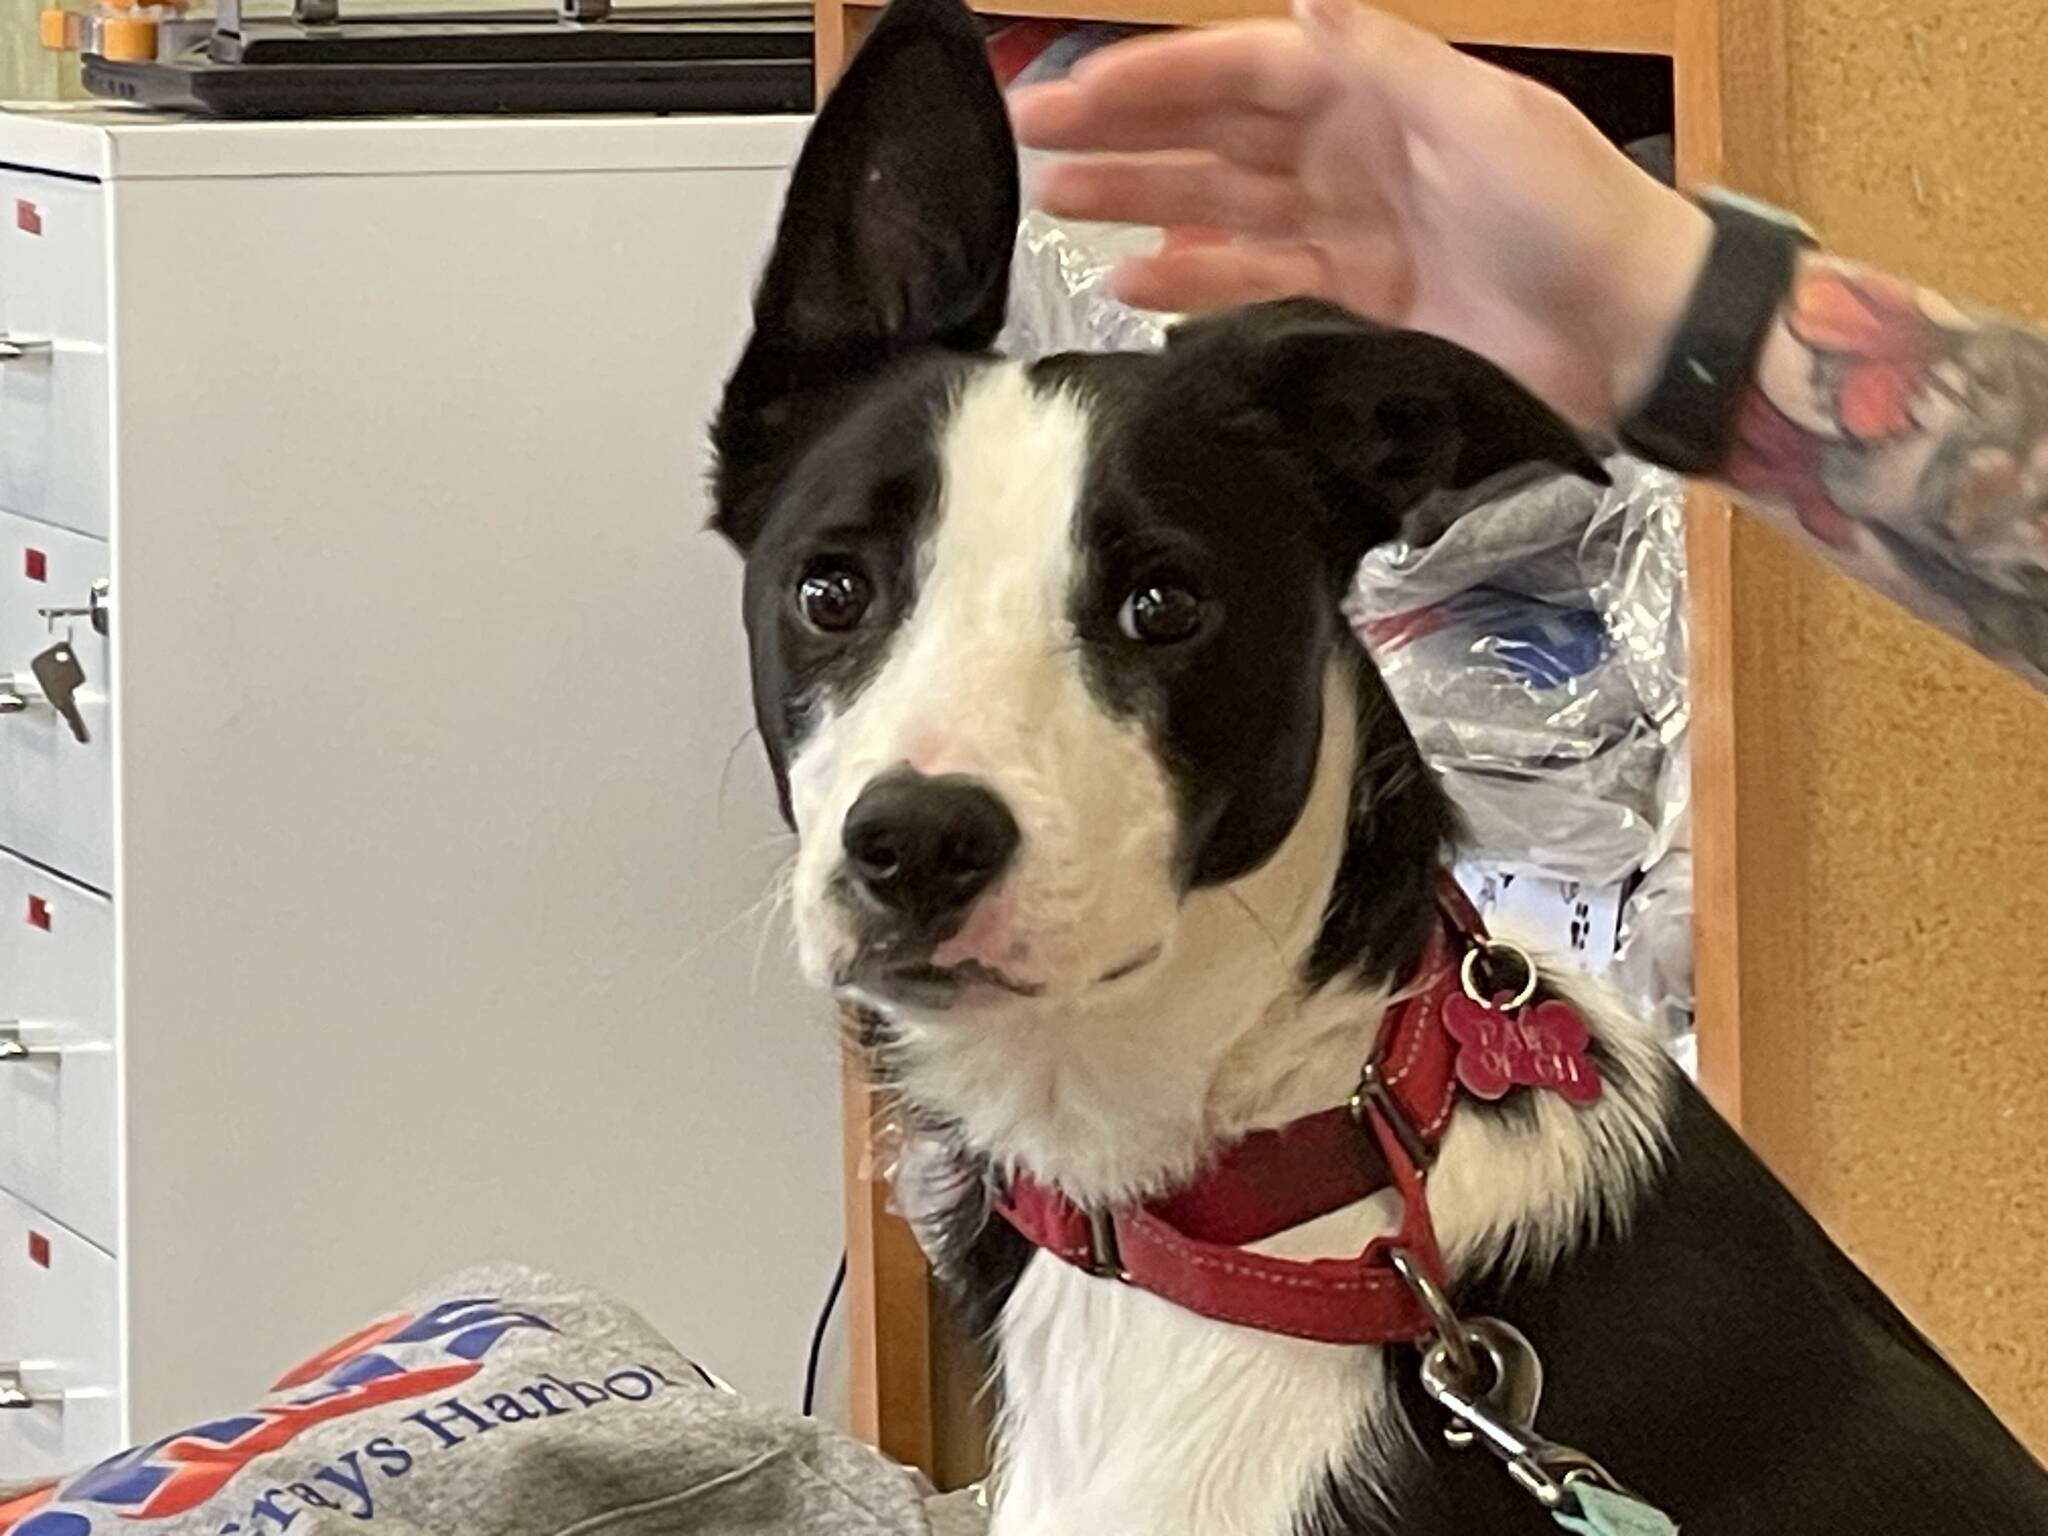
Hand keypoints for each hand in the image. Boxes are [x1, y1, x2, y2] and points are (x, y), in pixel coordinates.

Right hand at [1007, 0, 1712, 429]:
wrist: (1632, 333)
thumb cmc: (1575, 212)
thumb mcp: (1482, 115)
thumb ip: (1384, 58)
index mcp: (1374, 94)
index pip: (1239, 72)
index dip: (1155, 78)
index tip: (1077, 90)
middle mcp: (1347, 157)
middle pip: (1211, 136)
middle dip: (1122, 136)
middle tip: (1036, 146)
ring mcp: (1344, 234)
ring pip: (1215, 210)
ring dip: (1136, 205)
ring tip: (1058, 207)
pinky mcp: (1348, 307)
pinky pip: (1248, 286)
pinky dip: (1191, 282)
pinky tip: (1133, 281)